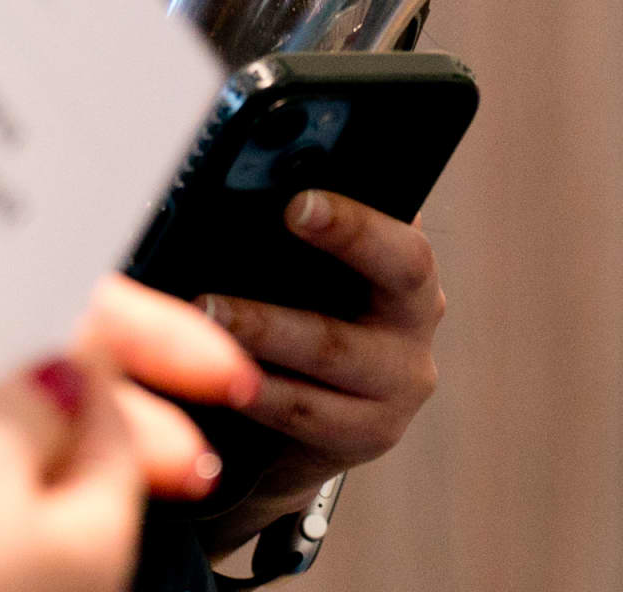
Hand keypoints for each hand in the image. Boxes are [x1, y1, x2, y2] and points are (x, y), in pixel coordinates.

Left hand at [187, 192, 444, 548]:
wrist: (312, 417)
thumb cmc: (303, 313)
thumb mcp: (312, 271)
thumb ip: (297, 236)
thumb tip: (242, 191)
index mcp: (406, 262)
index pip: (400, 232)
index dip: (353, 218)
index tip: (297, 204)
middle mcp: (417, 316)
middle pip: (397, 272)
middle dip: (338, 243)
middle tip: (276, 220)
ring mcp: (402, 380)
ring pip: (332, 347)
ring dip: (264, 327)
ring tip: (206, 309)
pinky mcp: (371, 432)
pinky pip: (308, 409)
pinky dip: (260, 391)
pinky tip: (220, 375)